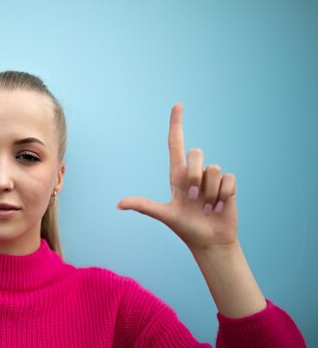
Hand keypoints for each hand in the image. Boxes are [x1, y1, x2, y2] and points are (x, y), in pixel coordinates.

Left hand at [116, 103, 237, 252]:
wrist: (210, 241)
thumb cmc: (186, 228)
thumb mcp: (165, 215)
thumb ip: (144, 206)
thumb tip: (118, 204)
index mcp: (177, 176)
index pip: (175, 144)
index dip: (176, 124)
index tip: (177, 105)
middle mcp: (194, 173)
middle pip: (195, 153)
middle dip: (194, 176)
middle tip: (193, 199)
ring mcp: (212, 178)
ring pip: (214, 169)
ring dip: (210, 193)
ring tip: (207, 207)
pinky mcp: (228, 184)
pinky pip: (228, 179)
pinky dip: (223, 195)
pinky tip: (220, 207)